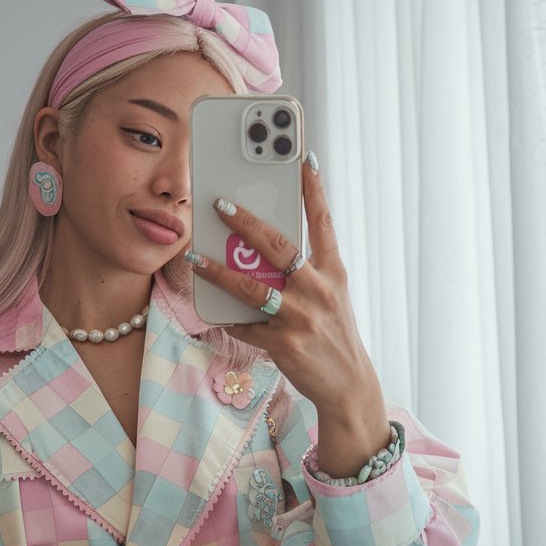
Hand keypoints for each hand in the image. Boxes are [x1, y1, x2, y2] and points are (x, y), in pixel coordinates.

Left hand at [188, 154, 390, 476]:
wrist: (349, 387)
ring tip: (195, 256)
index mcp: (334, 273)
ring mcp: (302, 319)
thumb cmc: (333, 335)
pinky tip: (208, 306)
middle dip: (247, 223)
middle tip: (220, 204)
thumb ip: (305, 271)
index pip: (323, 223)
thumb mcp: (331, 297)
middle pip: (281, 248)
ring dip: (220, 271)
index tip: (302, 157)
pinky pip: (245, 326)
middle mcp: (320, 292)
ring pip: (253, 288)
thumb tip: (262, 247)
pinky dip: (226, 317)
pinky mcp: (285, 345)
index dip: (313, 190)